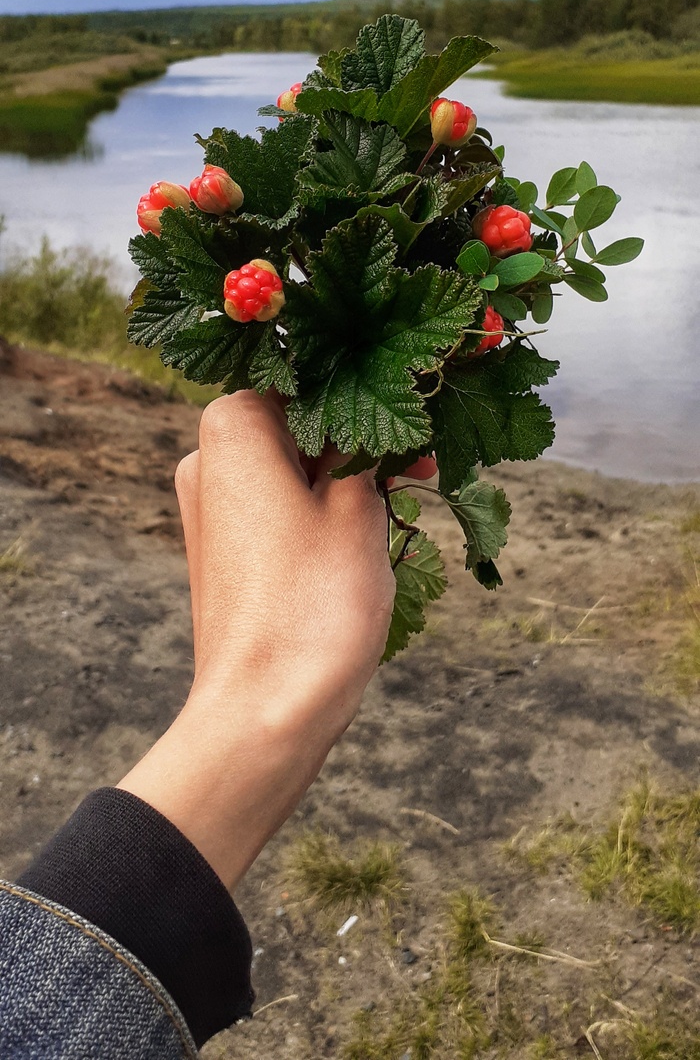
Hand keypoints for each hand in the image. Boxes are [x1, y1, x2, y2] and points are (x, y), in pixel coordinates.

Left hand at [118, 392, 393, 889]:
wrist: (263, 714)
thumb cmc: (313, 604)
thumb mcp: (359, 509)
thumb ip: (367, 450)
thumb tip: (377, 423)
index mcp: (232, 426)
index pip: (311, 380)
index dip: (372, 396)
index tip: (420, 424)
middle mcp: (208, 458)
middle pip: (301, 426)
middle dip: (364, 447)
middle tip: (421, 475)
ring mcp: (211, 508)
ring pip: (297, 471)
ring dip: (351, 486)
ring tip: (401, 517)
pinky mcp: (225, 552)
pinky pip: (282, 511)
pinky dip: (325, 519)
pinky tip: (369, 547)